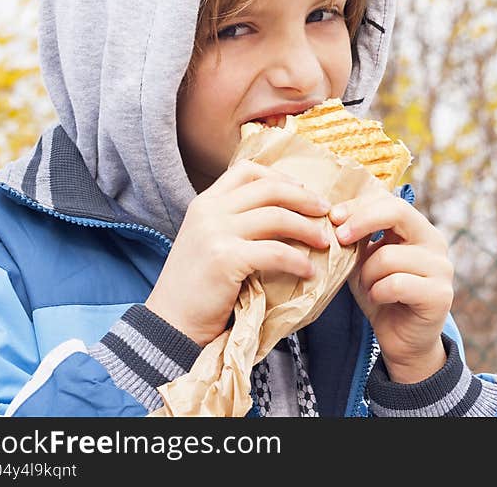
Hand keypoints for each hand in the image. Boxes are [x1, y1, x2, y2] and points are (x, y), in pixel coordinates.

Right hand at [145, 159, 331, 346]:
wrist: (169, 324)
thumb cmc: (197, 289)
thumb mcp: (209, 242)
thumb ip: (234, 223)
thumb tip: (284, 214)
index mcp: (205, 203)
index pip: (247, 171)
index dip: (281, 177)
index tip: (303, 191)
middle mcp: (208, 211)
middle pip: (269, 189)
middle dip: (304, 198)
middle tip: (326, 212)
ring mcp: (214, 232)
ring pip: (277, 217)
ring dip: (308, 228)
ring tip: (323, 242)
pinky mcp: (225, 258)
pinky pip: (276, 252)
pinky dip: (298, 260)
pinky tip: (309, 271)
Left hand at [329, 187, 453, 382]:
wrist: (402, 341)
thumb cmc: (382, 296)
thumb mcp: (364, 261)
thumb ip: (357, 239)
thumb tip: (335, 217)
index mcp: (418, 229)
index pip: (390, 201)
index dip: (360, 205)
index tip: (334, 217)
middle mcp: (435, 242)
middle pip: (398, 212)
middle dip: (362, 222)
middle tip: (340, 238)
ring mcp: (442, 268)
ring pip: (388, 256)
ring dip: (367, 275)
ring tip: (369, 288)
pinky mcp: (440, 295)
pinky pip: (396, 284)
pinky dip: (378, 293)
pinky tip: (379, 299)